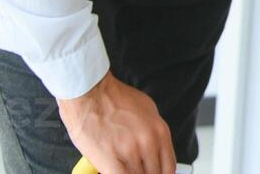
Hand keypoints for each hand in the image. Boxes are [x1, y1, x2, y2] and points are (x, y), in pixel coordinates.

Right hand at [59, 71, 175, 173]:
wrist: (90, 93)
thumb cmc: (115, 99)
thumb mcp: (147, 111)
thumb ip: (154, 133)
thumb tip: (158, 152)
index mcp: (160, 131)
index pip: (169, 167)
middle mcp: (148, 143)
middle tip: (134, 168)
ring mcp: (129, 152)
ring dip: (130, 173)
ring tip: (121, 164)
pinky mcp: (109, 160)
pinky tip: (113, 171)